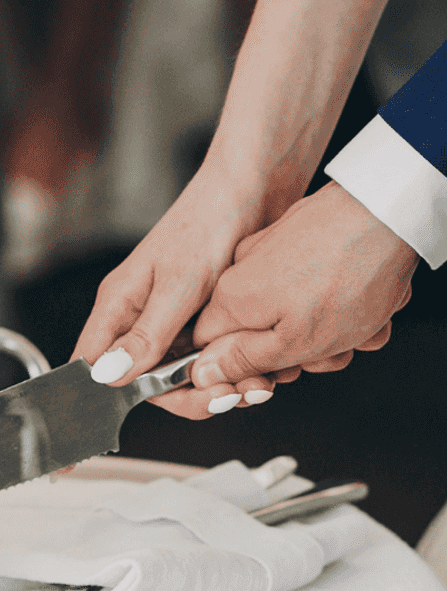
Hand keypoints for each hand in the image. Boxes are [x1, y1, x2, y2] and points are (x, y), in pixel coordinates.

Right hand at [71, 171, 280, 418]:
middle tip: (226, 395)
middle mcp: (140, 316)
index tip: (152, 409)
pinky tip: (258, 369)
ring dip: (216, 386)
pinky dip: (232, 371)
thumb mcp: (178, 284)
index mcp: (119, 304)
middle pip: (145, 382)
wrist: (254, 190)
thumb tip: (108, 374)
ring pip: (180, 376)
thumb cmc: (208, 223)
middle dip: (187, 396)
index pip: (94, 366)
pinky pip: (207, 361)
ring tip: (253, 384)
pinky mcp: (201, 319)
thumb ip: (145, 334)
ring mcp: (171, 320)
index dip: (112, 397)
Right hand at [190, 182, 418, 393]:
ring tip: (363, 325)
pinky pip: (312, 288)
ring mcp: (271, 253)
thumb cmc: (349, 276)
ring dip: (331, 331)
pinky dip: (341, 301)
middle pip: (258, 335)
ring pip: (293, 315)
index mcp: (232, 300)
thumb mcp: (296, 342)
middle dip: (299, 353)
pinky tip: (369, 302)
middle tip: (331, 351)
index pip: (210, 349)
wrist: (388, 213)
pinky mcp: (298, 240)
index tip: (274, 377)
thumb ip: (244, 361)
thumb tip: (203, 374)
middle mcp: (242, 273)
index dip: (241, 371)